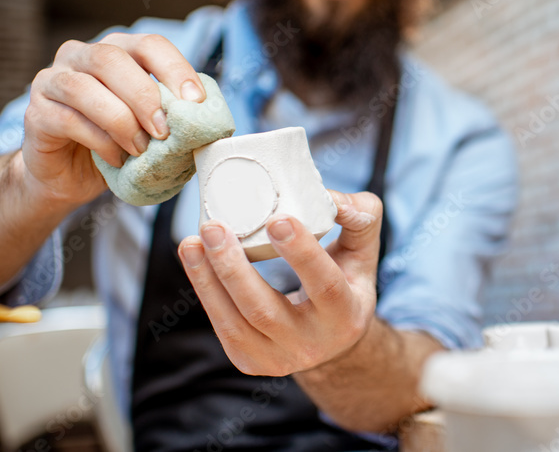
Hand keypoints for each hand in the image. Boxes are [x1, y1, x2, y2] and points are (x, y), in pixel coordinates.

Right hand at [22, 33, 205, 206]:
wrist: (69, 176)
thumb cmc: (117, 143)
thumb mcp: (150, 125)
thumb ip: (172, 114)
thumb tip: (207, 121)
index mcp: (118, 51)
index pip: (150, 44)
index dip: (175, 68)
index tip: (195, 102)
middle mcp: (81, 56)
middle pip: (112, 58)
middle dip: (144, 95)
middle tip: (164, 131)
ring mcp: (53, 80)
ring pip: (84, 87)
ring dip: (120, 120)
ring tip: (140, 149)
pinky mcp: (36, 112)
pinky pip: (68, 119)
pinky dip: (100, 141)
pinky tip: (117, 158)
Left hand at [178, 190, 381, 374]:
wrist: (333, 339)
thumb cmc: (347, 283)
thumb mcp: (365, 251)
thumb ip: (360, 217)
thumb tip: (329, 197)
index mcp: (346, 316)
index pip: (325, 286)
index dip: (302, 254)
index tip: (277, 219)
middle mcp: (312, 345)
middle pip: (264, 310)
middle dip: (233, 268)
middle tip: (214, 227)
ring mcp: (278, 359)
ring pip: (234, 323)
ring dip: (207, 279)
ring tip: (193, 241)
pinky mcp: (250, 361)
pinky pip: (222, 327)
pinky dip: (205, 291)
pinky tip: (195, 259)